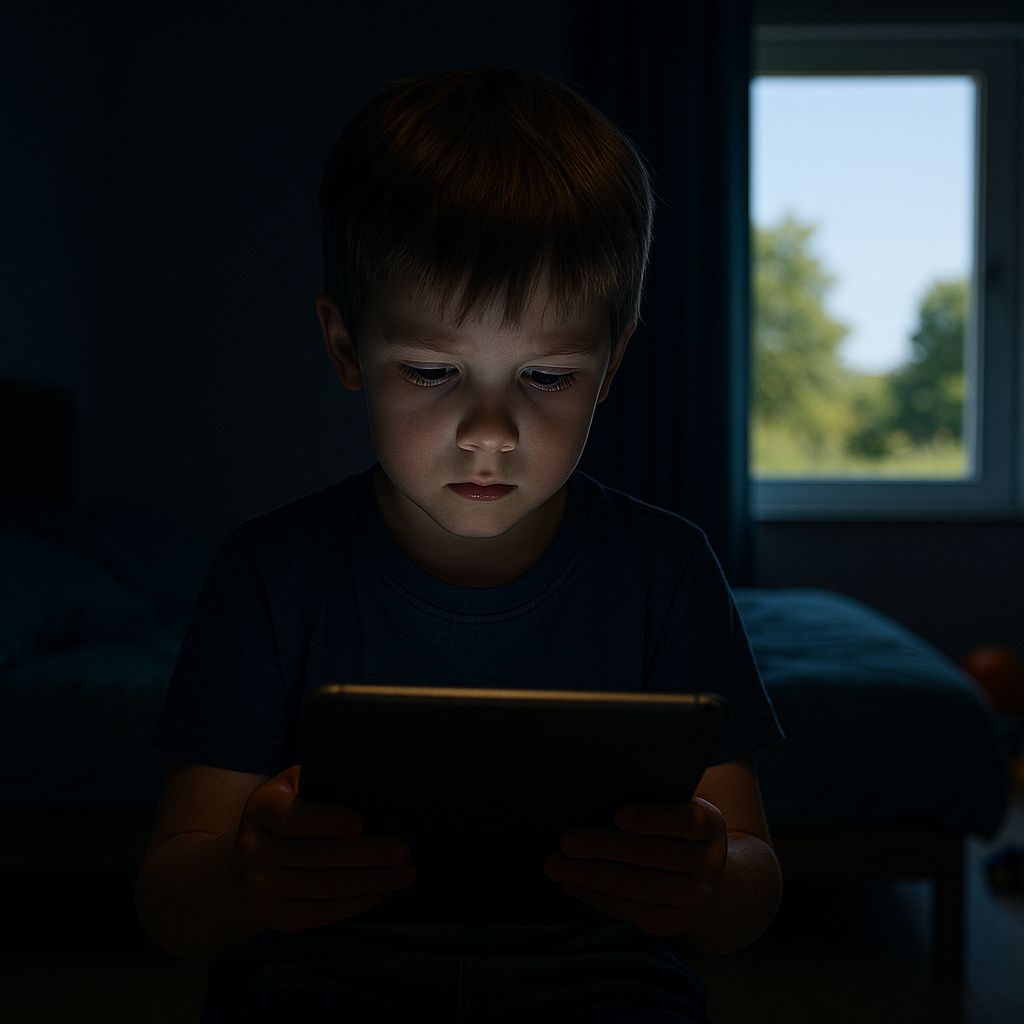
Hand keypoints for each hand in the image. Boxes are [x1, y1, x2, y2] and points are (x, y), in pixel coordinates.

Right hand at [233, 764, 416, 933]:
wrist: (249, 861)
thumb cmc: (292, 810)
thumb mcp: (295, 788)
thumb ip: (323, 782)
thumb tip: (375, 781)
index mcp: (261, 809)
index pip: (291, 817)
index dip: (325, 821)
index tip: (361, 821)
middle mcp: (254, 850)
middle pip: (317, 856)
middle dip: (367, 854)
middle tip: (404, 850)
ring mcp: (262, 889)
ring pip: (326, 888)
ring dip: (372, 881)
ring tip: (405, 873)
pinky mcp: (278, 918)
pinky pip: (324, 912)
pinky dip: (358, 902)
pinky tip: (383, 890)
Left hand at [542, 798, 727, 936]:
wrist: (702, 868)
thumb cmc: (672, 822)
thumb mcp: (675, 803)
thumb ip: (652, 793)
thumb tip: (599, 785)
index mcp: (711, 824)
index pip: (687, 821)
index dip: (653, 819)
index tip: (618, 814)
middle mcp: (709, 863)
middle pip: (652, 855)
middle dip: (603, 847)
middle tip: (565, 841)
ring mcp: (694, 897)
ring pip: (636, 887)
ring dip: (590, 875)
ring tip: (555, 864)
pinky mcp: (675, 922)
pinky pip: (631, 912)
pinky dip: (596, 897)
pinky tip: (571, 883)